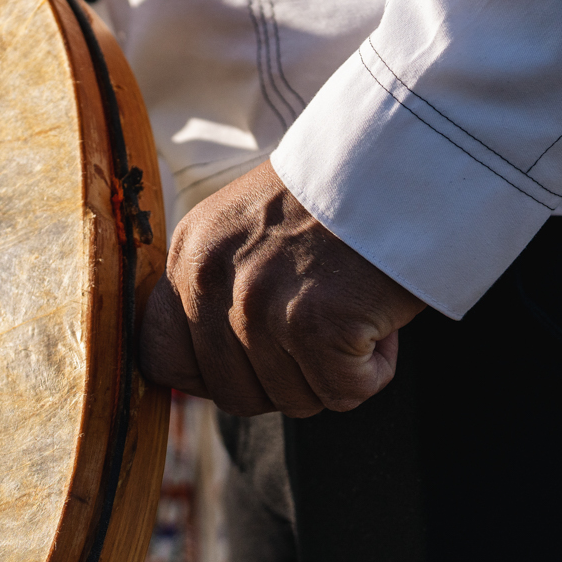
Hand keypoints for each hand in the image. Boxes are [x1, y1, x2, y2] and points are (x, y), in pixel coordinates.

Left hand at [139, 162, 424, 417]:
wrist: (402, 161)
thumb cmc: (339, 197)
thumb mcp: (247, 227)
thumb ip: (219, 290)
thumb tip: (211, 370)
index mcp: (189, 256)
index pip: (159, 357)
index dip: (209, 374)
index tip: (252, 360)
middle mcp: (210, 281)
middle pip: (234, 395)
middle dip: (287, 378)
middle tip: (324, 329)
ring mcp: (259, 305)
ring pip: (293, 399)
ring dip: (335, 369)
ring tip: (353, 309)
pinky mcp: (314, 325)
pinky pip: (344, 393)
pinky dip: (373, 368)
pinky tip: (379, 319)